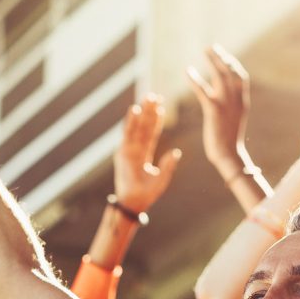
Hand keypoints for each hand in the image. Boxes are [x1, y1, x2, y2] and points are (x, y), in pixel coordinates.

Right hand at [111, 94, 182, 213]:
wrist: (134, 203)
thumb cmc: (147, 193)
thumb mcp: (162, 179)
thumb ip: (168, 165)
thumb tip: (176, 151)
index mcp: (145, 154)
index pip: (152, 133)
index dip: (156, 120)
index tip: (161, 106)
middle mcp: (136, 149)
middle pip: (144, 126)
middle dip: (149, 111)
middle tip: (154, 95)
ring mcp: (128, 149)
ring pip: (136, 126)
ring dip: (141, 112)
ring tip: (145, 98)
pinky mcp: (122, 152)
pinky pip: (127, 134)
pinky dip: (130, 122)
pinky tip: (134, 109)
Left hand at [186, 46, 251, 167]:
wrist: (229, 157)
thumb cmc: (228, 142)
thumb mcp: (233, 120)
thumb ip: (230, 106)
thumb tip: (223, 98)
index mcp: (242, 102)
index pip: (241, 77)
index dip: (233, 64)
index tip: (224, 56)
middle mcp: (236, 100)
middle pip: (231, 71)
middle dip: (222, 57)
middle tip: (211, 47)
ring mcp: (226, 105)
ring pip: (221, 76)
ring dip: (213, 61)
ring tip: (205, 50)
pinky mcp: (214, 111)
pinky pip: (204, 91)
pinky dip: (195, 80)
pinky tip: (187, 71)